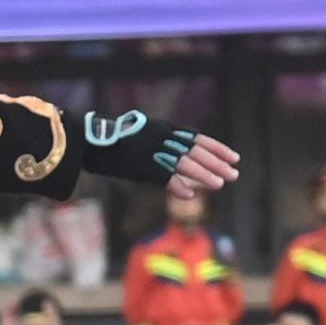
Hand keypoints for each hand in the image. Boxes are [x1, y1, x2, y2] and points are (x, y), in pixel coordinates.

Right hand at [75, 109, 238, 195]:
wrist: (90, 141)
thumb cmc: (116, 142)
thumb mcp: (145, 138)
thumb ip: (164, 147)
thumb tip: (182, 164)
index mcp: (163, 129)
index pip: (197, 138)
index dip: (217, 148)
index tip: (234, 157)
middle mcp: (161, 138)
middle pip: (194, 151)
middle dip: (216, 163)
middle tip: (234, 174)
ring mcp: (151, 151)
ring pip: (183, 163)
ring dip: (203, 174)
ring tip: (220, 184)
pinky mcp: (141, 165)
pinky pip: (163, 177)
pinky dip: (177, 186)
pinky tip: (191, 195)